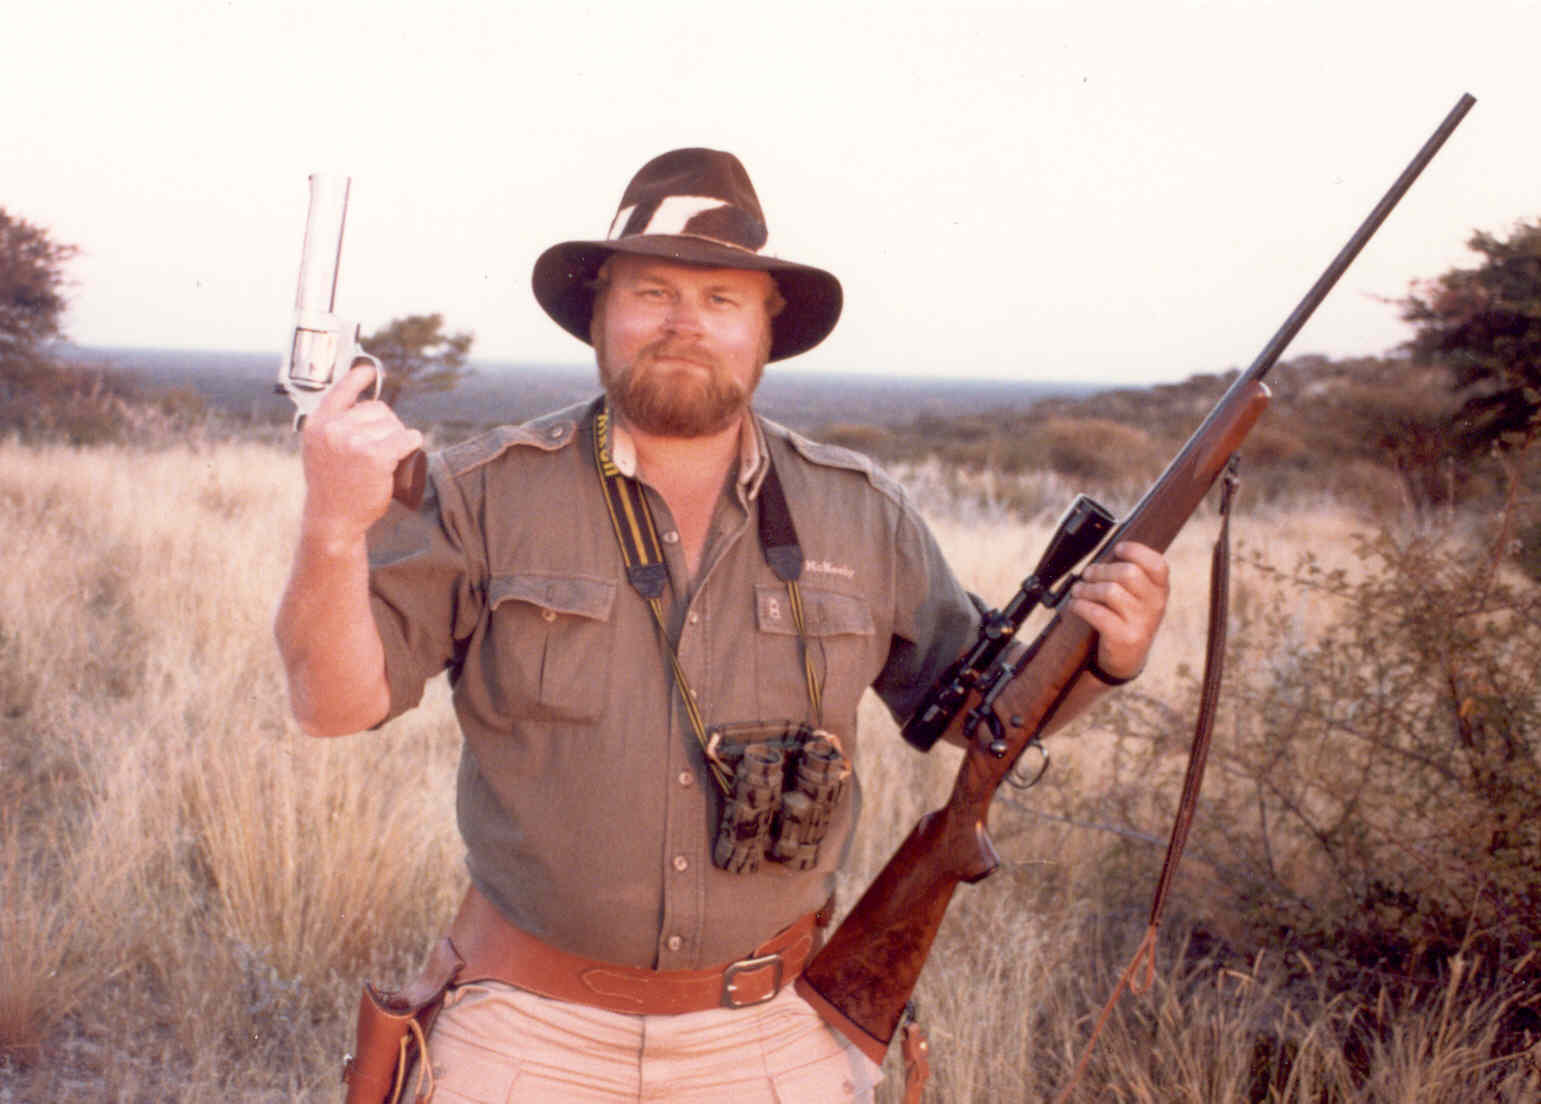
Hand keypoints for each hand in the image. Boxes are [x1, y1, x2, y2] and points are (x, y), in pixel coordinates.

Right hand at [299, 362, 423, 544]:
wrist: (332, 520)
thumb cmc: (331, 487)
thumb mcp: (320, 451)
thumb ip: (333, 429)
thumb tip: (363, 404)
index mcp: (317, 424)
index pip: (340, 391)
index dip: (358, 378)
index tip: (370, 370)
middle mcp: (333, 429)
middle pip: (377, 409)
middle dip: (386, 424)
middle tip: (380, 449)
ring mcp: (354, 441)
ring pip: (393, 425)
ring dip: (398, 438)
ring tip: (386, 459)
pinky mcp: (376, 456)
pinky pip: (407, 438)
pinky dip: (413, 442)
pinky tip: (410, 448)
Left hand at [1065, 541, 1168, 680]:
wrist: (1127, 660)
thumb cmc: (1128, 619)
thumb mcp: (1139, 599)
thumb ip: (1131, 576)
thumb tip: (1106, 552)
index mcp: (1161, 591)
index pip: (1157, 564)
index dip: (1136, 551)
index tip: (1117, 548)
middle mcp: (1155, 605)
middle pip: (1127, 573)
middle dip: (1101, 570)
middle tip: (1087, 574)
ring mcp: (1141, 623)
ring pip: (1109, 591)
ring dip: (1087, 588)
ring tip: (1078, 590)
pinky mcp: (1124, 637)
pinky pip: (1097, 613)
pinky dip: (1080, 606)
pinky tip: (1075, 605)